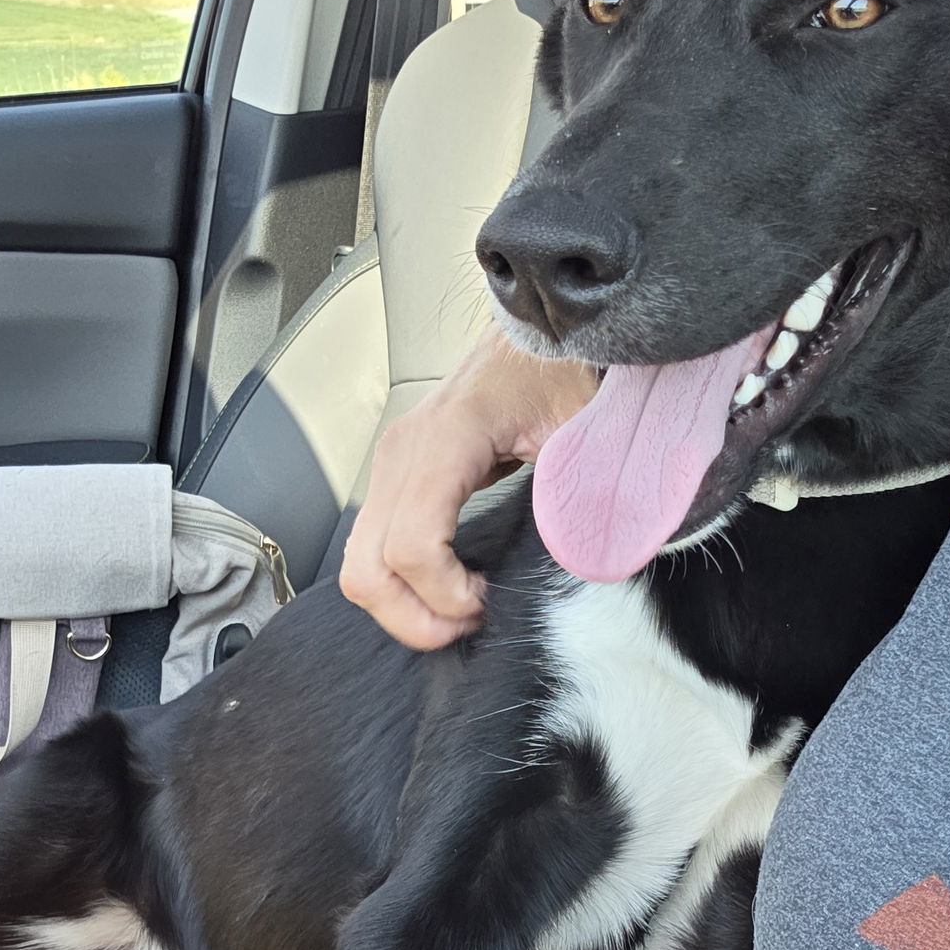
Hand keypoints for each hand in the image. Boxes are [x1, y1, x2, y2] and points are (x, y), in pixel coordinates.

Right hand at [340, 325, 596, 647]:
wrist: (542, 327)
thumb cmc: (560, 367)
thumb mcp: (585, 430)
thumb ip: (586, 495)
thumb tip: (590, 559)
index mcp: (445, 440)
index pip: (411, 548)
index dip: (446, 596)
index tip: (488, 600)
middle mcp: (403, 453)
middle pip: (367, 570)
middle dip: (416, 618)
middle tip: (470, 623)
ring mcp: (392, 464)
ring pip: (359, 567)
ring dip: (404, 607)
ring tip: (461, 607)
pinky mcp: (396, 477)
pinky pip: (374, 549)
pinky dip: (402, 583)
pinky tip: (451, 583)